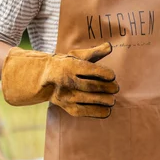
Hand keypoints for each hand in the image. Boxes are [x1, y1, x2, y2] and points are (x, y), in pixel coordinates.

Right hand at [1, 42, 119, 117]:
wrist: (44, 79)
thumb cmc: (66, 65)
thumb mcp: (77, 56)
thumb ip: (94, 52)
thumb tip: (110, 46)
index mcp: (70, 65)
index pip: (89, 70)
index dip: (102, 73)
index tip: (112, 76)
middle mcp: (66, 81)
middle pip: (90, 86)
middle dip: (106, 88)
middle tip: (116, 88)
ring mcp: (66, 95)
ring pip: (88, 99)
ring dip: (103, 100)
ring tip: (113, 100)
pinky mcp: (68, 107)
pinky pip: (84, 111)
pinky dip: (97, 112)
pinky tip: (107, 111)